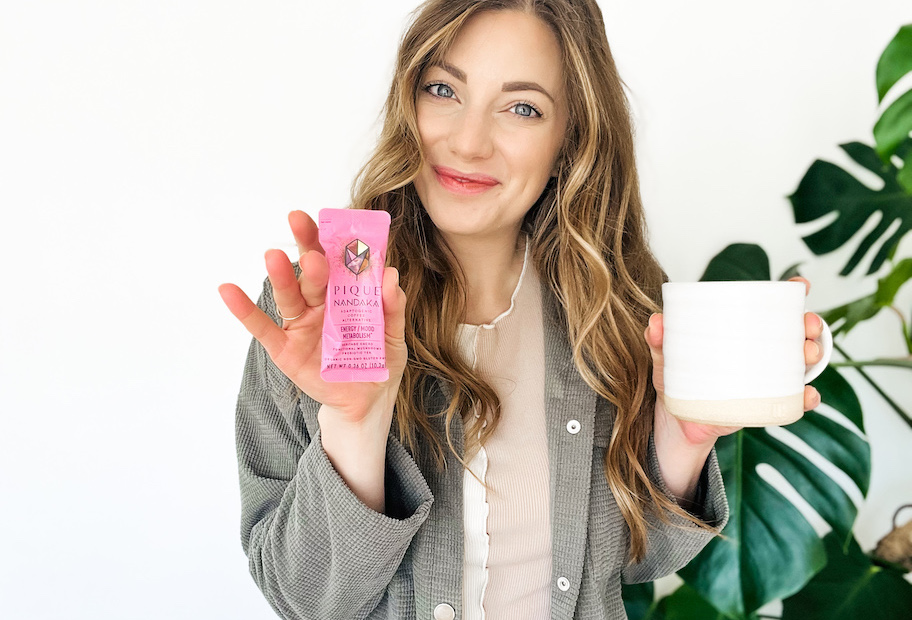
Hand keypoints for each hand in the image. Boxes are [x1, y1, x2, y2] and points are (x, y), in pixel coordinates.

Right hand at [218, 210, 407, 424]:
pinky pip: (262, 327)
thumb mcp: (394, 336)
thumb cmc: (380, 362)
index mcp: (345, 294)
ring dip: (281, 275)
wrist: (367, 401)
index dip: (333, 239)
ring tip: (273, 256)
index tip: (331, 217)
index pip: (338, 260)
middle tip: (301, 223)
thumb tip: (391, 275)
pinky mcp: (286, 349)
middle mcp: (320, 304)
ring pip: (290, 295)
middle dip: (307, 247)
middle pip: (311, 270)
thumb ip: (392, 307)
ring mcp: (301, 325)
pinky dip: (244, 310)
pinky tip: (228, 290)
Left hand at [644, 276, 825, 447]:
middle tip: (806, 327)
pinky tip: (807, 395)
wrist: (678, 422)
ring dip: (812, 355)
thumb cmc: (677, 381)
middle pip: (796, 332)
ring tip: (807, 354)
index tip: (801, 285)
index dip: (792, 294)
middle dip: (810, 325)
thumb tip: (656, 321)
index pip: (771, 308)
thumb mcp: (666, 357)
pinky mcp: (767, 405)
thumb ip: (659, 340)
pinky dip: (806, 398)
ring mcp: (767, 378)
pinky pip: (794, 401)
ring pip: (801, 363)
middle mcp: (760, 352)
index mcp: (741, 332)